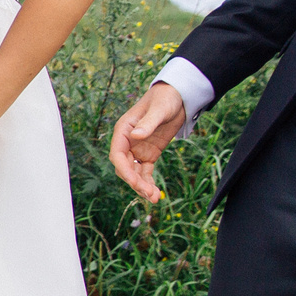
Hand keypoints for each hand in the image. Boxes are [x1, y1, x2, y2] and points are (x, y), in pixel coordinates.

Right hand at [110, 79, 188, 203]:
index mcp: (123, 131)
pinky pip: (146, 172)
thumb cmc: (165, 98)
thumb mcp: (158, 110)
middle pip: (125, 168)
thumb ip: (147, 123)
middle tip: (149, 194)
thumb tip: (135, 135)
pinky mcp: (149, 154)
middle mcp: (127, 143)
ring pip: (135, 173)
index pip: (117, 155)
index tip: (134, 181)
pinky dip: (149, 183)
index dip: (124, 170)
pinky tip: (156, 193)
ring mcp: (138, 150)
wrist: (178, 97)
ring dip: (142, 186)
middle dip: (135, 182)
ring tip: (155, 198)